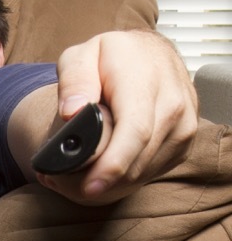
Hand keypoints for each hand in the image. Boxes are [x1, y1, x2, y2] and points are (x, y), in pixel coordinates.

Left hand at [38, 30, 197, 204]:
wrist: (150, 53)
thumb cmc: (112, 55)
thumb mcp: (82, 55)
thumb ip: (74, 81)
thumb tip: (72, 111)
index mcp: (146, 81)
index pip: (135, 131)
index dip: (112, 164)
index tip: (90, 187)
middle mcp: (173, 105)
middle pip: (137, 159)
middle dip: (97, 179)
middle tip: (56, 181)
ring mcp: (184, 126)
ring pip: (143, 171)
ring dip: (106, 182)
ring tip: (68, 176)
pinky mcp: (183, 142)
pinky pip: (151, 171)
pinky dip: (121, 178)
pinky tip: (97, 170)